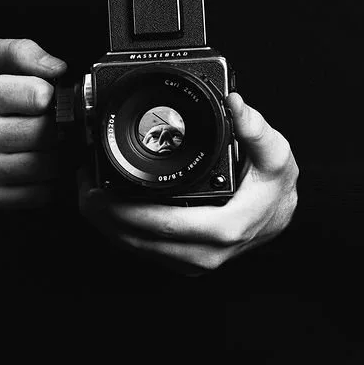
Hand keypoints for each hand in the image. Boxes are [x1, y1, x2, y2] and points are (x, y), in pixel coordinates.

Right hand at [0, 37, 65, 208]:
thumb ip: (23, 51)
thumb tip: (59, 68)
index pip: (39, 96)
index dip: (52, 93)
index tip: (48, 95)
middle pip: (47, 133)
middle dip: (59, 125)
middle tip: (56, 120)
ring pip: (48, 165)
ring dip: (60, 154)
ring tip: (52, 141)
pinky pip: (40, 194)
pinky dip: (50, 180)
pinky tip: (41, 164)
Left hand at [79, 92, 298, 274]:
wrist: (281, 214)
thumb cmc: (275, 186)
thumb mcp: (276, 153)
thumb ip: (256, 128)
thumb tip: (236, 103)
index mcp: (224, 229)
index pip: (164, 226)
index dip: (125, 211)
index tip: (98, 191)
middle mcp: (206, 253)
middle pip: (140, 242)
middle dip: (104, 217)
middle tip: (82, 185)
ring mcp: (193, 261)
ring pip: (138, 250)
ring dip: (107, 225)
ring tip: (86, 191)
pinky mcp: (184, 260)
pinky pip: (145, 250)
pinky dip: (121, 231)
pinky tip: (107, 209)